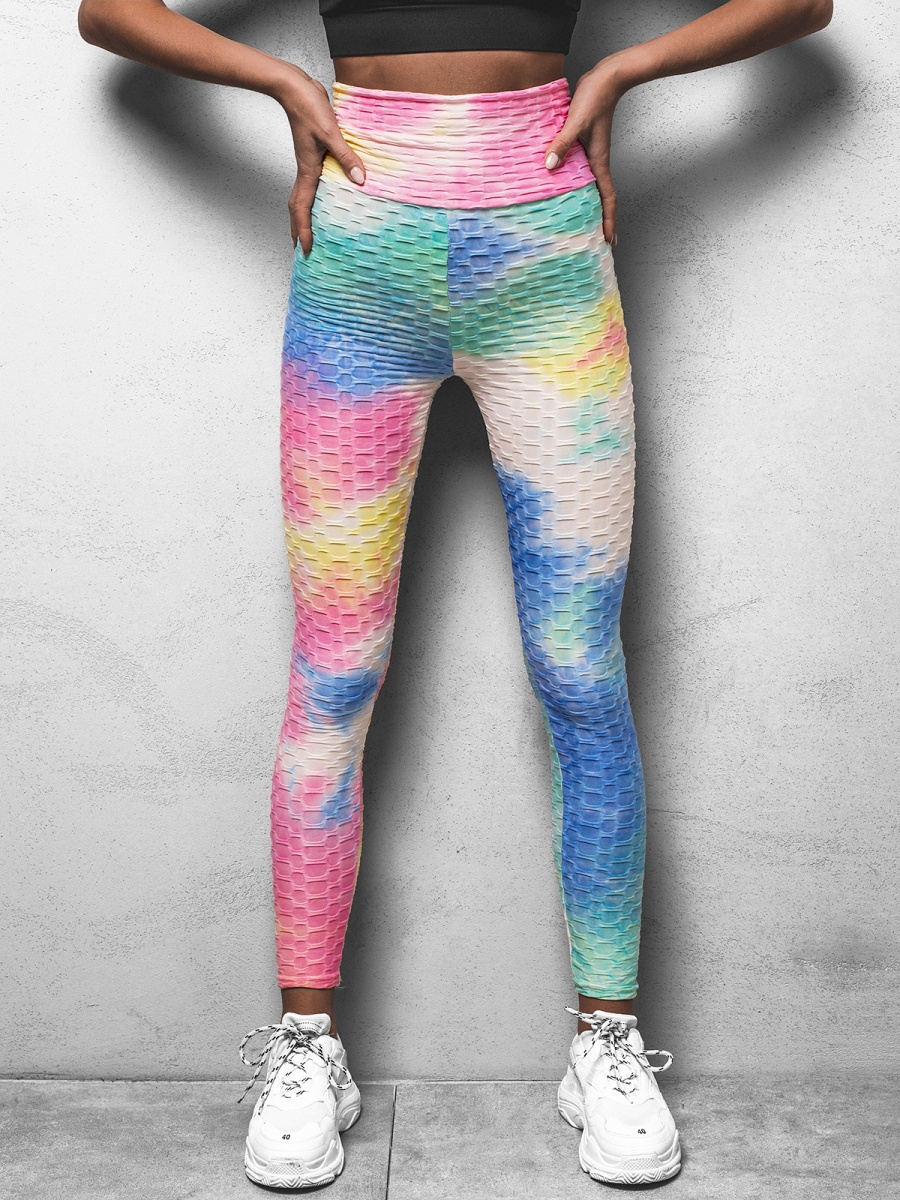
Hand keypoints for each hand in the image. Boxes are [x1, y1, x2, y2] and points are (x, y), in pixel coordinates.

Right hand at [278, 68, 365, 254]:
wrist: (294, 87)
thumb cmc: (308, 107)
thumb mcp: (330, 132)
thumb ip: (346, 156)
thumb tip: (360, 181)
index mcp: (307, 170)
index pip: (302, 208)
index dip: (302, 230)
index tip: (304, 250)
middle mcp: (305, 171)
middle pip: (297, 208)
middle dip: (297, 230)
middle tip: (301, 250)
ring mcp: (307, 164)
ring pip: (301, 198)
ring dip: (303, 217)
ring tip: (308, 232)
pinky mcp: (312, 155)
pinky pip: (311, 185)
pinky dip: (313, 199)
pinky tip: (323, 201)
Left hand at [543, 62, 625, 244]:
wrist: (607, 76)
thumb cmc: (596, 97)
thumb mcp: (577, 121)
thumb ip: (562, 143)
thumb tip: (549, 166)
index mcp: (599, 161)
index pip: (608, 198)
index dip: (609, 221)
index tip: (609, 241)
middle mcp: (597, 161)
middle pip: (601, 198)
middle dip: (599, 220)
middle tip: (596, 241)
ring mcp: (591, 154)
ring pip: (590, 186)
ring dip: (589, 204)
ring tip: (581, 222)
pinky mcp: (584, 144)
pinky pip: (580, 171)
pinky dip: (576, 183)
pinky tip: (565, 186)